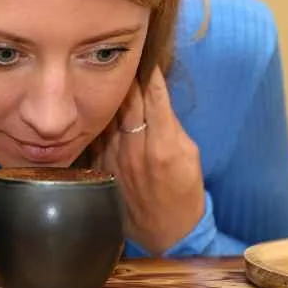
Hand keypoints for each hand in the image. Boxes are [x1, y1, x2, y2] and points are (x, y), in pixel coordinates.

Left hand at [96, 67, 204, 256]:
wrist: (166, 233)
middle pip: (127, 101)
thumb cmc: (185, 194)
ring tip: (107, 75)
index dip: (150, 74)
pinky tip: (97, 107)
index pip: (154, 97)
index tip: (148, 55)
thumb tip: (158, 102)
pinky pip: (99, 135)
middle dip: (127, 77)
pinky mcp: (102, 166)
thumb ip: (172, 127)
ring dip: (110, 95)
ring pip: (109, 115)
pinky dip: (101, 120)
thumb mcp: (190, 156)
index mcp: (163, 144)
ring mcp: (116, 157)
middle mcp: (136, 148)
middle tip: (125, 57)